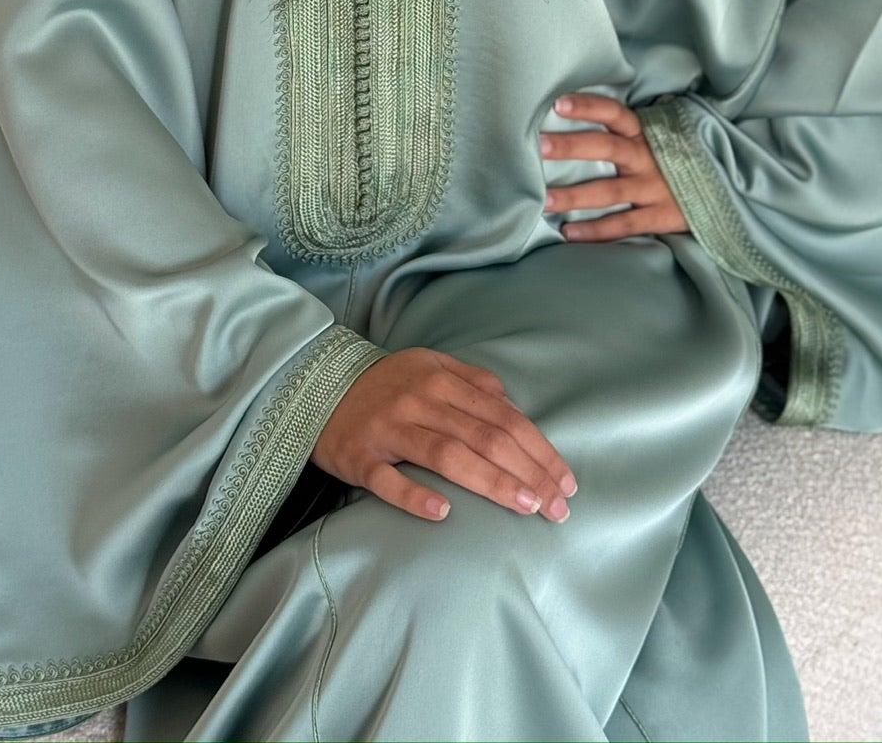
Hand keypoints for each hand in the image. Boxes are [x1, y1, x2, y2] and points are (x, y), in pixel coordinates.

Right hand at [311, 345, 576, 524]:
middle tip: (557, 507)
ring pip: (447, 454)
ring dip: (490, 481)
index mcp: (442, 380)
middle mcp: (420, 401)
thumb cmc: (386, 385)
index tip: (566, 482)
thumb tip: (515, 406)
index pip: (504, 417)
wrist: (316, 386)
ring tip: (524, 506)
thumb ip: (474, 383)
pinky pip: (388, 479)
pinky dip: (415, 495)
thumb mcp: (431, 368)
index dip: (539, 450)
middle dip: (528, 472)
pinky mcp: (359, 456)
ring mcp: (389, 429)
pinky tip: (443, 513)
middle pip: (485, 436)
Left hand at [541, 91, 689, 239]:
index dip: (588, 106)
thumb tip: (574, 118)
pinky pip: (625, 224)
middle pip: (607, 147)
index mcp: (644, 134)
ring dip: (575, 196)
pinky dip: (596, 231)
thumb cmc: (672, 162)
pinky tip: (569, 232)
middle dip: (572, 146)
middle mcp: (647, 157)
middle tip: (540, 146)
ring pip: (609, 191)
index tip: (558, 103)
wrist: (721, 190)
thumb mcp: (655, 140)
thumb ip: (624, 133)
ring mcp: (654, 188)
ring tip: (544, 200)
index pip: (615, 112)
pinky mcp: (661, 216)